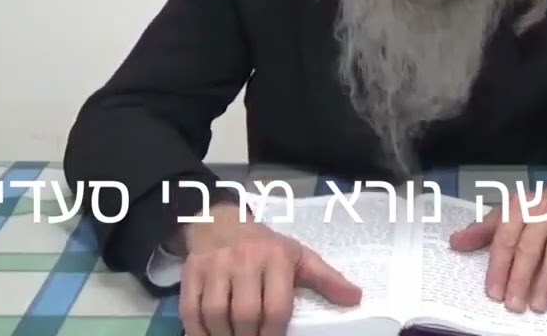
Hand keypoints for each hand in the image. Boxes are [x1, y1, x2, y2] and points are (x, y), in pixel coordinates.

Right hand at [179, 204, 362, 335]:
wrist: (221, 222)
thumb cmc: (266, 246)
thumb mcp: (299, 256)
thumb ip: (326, 279)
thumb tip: (356, 298)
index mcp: (276, 258)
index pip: (276, 307)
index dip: (275, 334)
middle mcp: (244, 260)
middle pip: (246, 314)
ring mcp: (215, 266)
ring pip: (216, 315)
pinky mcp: (192, 273)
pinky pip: (190, 311)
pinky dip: (198, 332)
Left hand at [448, 181, 546, 313]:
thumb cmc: (540, 207)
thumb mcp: (510, 212)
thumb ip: (484, 230)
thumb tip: (455, 243)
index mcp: (519, 206)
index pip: (505, 238)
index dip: (499, 266)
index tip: (493, 292)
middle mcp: (543, 211)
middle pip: (529, 247)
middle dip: (519, 278)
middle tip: (513, 304)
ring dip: (546, 281)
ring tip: (537, 306)